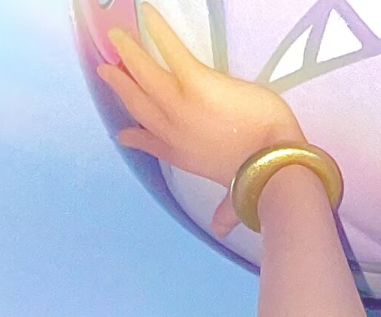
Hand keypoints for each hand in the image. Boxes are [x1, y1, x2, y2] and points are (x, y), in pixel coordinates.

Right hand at [97, 2, 304, 235]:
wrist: (274, 167)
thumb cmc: (262, 178)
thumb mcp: (237, 193)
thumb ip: (225, 210)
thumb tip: (220, 230)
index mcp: (186, 158)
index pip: (155, 145)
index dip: (136, 138)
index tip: (122, 133)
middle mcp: (176, 132)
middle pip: (140, 106)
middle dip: (122, 87)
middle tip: (106, 70)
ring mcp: (182, 107)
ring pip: (145, 77)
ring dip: (130, 55)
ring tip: (117, 36)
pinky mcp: (197, 84)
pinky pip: (170, 52)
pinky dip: (157, 33)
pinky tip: (146, 14)